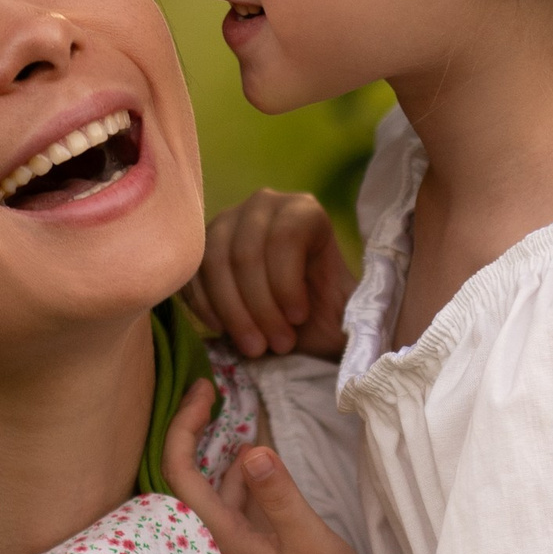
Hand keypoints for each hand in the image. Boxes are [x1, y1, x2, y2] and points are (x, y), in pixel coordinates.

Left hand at [165, 384, 387, 553]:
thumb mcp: (308, 539)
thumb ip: (278, 495)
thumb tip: (252, 451)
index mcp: (219, 539)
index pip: (179, 474)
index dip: (184, 426)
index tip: (205, 390)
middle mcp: (216, 540)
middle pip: (185, 476)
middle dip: (192, 429)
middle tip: (209, 390)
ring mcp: (232, 544)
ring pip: (210, 487)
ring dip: (216, 449)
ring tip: (228, 409)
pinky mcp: (251, 546)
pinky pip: (233, 501)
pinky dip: (238, 472)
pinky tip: (253, 453)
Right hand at [182, 188, 350, 358]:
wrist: (298, 324)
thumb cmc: (326, 313)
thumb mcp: (347, 309)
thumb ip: (353, 306)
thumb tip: (361, 317)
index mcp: (303, 210)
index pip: (284, 237)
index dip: (286, 284)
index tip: (298, 321)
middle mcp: (262, 205)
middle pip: (245, 252)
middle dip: (260, 307)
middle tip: (277, 345)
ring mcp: (226, 223)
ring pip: (214, 263)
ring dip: (233, 312)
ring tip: (254, 347)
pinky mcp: (200, 249)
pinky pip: (191, 275)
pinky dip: (205, 307)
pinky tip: (224, 332)